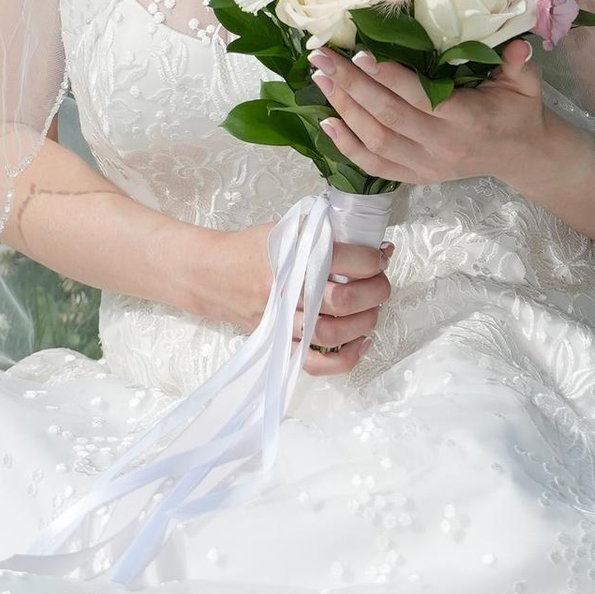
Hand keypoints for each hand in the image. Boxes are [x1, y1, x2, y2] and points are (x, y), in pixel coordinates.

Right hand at [191, 220, 391, 374]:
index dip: (372, 259)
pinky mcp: (280, 343)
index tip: (382, 255)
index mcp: (289, 257)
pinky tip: (362, 342)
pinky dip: (345, 359)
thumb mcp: (285, 229)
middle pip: (343, 300)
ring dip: (365, 321)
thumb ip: (322, 234)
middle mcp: (286, 292)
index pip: (343, 259)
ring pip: (334, 333)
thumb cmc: (252, 249)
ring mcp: (282, 322)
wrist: (213, 275)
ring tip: (373, 307)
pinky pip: (316, 363)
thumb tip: (370, 244)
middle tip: (381, 282)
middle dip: (375, 291)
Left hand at [311, 37, 552, 192]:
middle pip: (387, 116)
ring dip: (344, 109)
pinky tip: (327, 124)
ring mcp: (426, 166)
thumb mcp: (526, 84)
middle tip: (321, 58)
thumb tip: (518, 46)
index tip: (360, 53)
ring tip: (320, 79)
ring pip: (375, 141)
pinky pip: (375, 166)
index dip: (388, 77)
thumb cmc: (518, 110)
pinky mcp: (417, 177)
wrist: (520, 154)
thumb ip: (519, 64)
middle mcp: (442, 146)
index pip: (419, 98)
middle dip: (350, 85)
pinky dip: (347, 147)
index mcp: (467, 119)